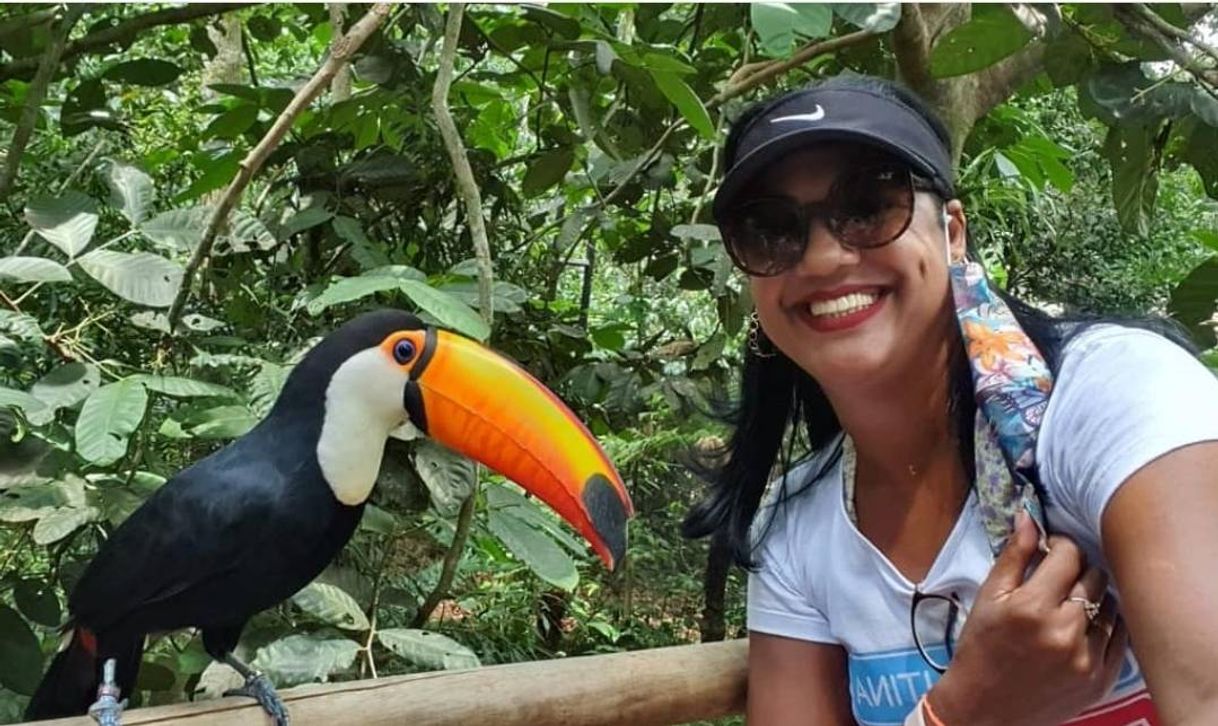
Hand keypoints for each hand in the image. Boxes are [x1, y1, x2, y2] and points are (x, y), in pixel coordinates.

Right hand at [926, 512, 1127, 725]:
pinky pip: (1120, 638)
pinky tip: (1085, 627)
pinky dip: (1106, 627)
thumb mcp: (988, 598)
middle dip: (1077, 571)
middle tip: (1059, 579)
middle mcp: (1064, 632)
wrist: (985, 708)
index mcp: (1031, 607)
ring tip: (1073, 605)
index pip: (1069, 555)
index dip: (1060, 545)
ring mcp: (1087, 659)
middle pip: (1095, 577)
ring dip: (1095, 598)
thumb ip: (1013, 556)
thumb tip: (1029, 517)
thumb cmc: (981, 648)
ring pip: (1113, 606)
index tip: (1051, 551)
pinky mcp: (1101, 680)